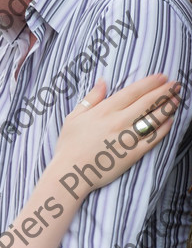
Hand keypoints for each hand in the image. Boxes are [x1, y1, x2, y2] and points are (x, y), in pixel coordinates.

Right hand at [54, 74, 180, 193]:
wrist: (72, 170)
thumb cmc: (70, 143)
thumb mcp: (75, 115)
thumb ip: (91, 97)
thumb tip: (103, 81)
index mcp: (104, 110)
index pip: (132, 92)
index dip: (149, 83)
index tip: (161, 77)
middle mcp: (118, 121)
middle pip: (147, 103)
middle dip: (164, 92)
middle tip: (176, 85)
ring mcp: (127, 138)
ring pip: (153, 119)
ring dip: (167, 108)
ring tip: (177, 100)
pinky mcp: (133, 154)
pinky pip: (153, 139)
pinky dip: (163, 129)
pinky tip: (170, 122)